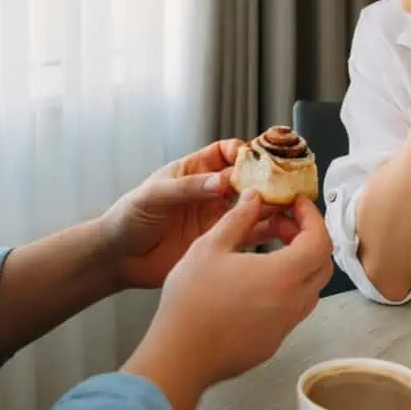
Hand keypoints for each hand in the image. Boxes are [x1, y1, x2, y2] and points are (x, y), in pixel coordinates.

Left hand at [99, 139, 301, 289]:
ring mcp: (216, 216)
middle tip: (287, 182)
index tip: (260, 159)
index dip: (245, 152)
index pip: (227, 153)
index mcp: (194, 170)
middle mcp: (210, 191)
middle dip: (268, 178)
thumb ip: (188, 188)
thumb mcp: (155, 196)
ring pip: (253, 205)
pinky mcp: (218, 241)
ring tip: (291, 206)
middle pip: (247, 178)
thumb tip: (222, 181)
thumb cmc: (129, 218)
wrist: (119, 258)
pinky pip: (248, 232)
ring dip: (272, 204)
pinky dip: (267, 230)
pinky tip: (281, 231)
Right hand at [122, 191, 333, 408]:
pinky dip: (286, 288)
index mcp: (283, 275)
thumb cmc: (192, 300)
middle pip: (322, 265)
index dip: (312, 217)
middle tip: (283, 224)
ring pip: (309, 289)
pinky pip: (292, 309)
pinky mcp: (273, 342)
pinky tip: (256, 282)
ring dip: (299, 264)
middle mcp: (293, 303)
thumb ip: (238, 218)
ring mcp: (285, 326)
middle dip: (309, 238)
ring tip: (269, 251)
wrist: (180, 354)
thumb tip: (254, 198)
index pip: (320, 240)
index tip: (297, 204)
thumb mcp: (210, 247)